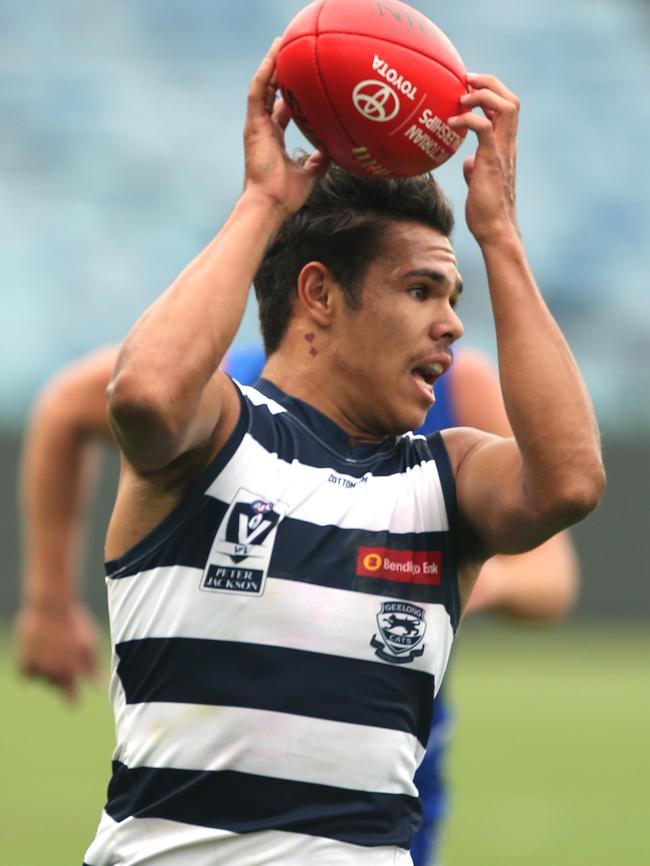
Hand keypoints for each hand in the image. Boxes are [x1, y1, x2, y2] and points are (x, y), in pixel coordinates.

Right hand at [15, 600, 101, 701]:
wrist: (51, 605)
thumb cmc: (75, 622)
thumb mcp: (89, 643)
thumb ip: (92, 667)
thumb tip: (100, 688)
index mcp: (71, 671)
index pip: (71, 699)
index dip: (74, 701)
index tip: (76, 702)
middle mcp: (53, 673)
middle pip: (56, 687)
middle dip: (61, 677)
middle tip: (63, 656)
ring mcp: (37, 667)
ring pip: (41, 680)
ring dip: (46, 671)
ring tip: (53, 648)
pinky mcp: (23, 660)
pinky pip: (26, 674)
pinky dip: (30, 667)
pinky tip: (38, 652)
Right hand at [243, 39, 328, 216]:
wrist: (271, 204)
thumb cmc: (287, 195)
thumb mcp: (311, 174)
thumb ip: (320, 160)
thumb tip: (333, 150)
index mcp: (274, 139)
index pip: (282, 110)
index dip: (291, 93)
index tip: (302, 78)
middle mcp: (264, 129)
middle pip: (271, 93)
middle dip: (280, 71)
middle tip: (291, 50)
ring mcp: (257, 126)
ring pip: (263, 87)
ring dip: (271, 65)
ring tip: (280, 43)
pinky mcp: (253, 126)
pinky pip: (257, 93)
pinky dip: (264, 74)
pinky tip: (273, 57)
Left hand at [448, 74, 519, 243]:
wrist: (495, 230)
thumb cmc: (485, 211)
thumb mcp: (478, 183)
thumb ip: (475, 167)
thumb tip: (466, 161)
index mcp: (505, 147)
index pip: (507, 108)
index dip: (491, 91)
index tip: (470, 86)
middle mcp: (507, 144)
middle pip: (511, 99)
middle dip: (489, 83)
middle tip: (466, 80)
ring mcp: (502, 151)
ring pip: (506, 106)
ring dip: (483, 94)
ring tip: (461, 96)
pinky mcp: (492, 161)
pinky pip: (484, 128)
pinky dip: (468, 119)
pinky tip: (451, 123)